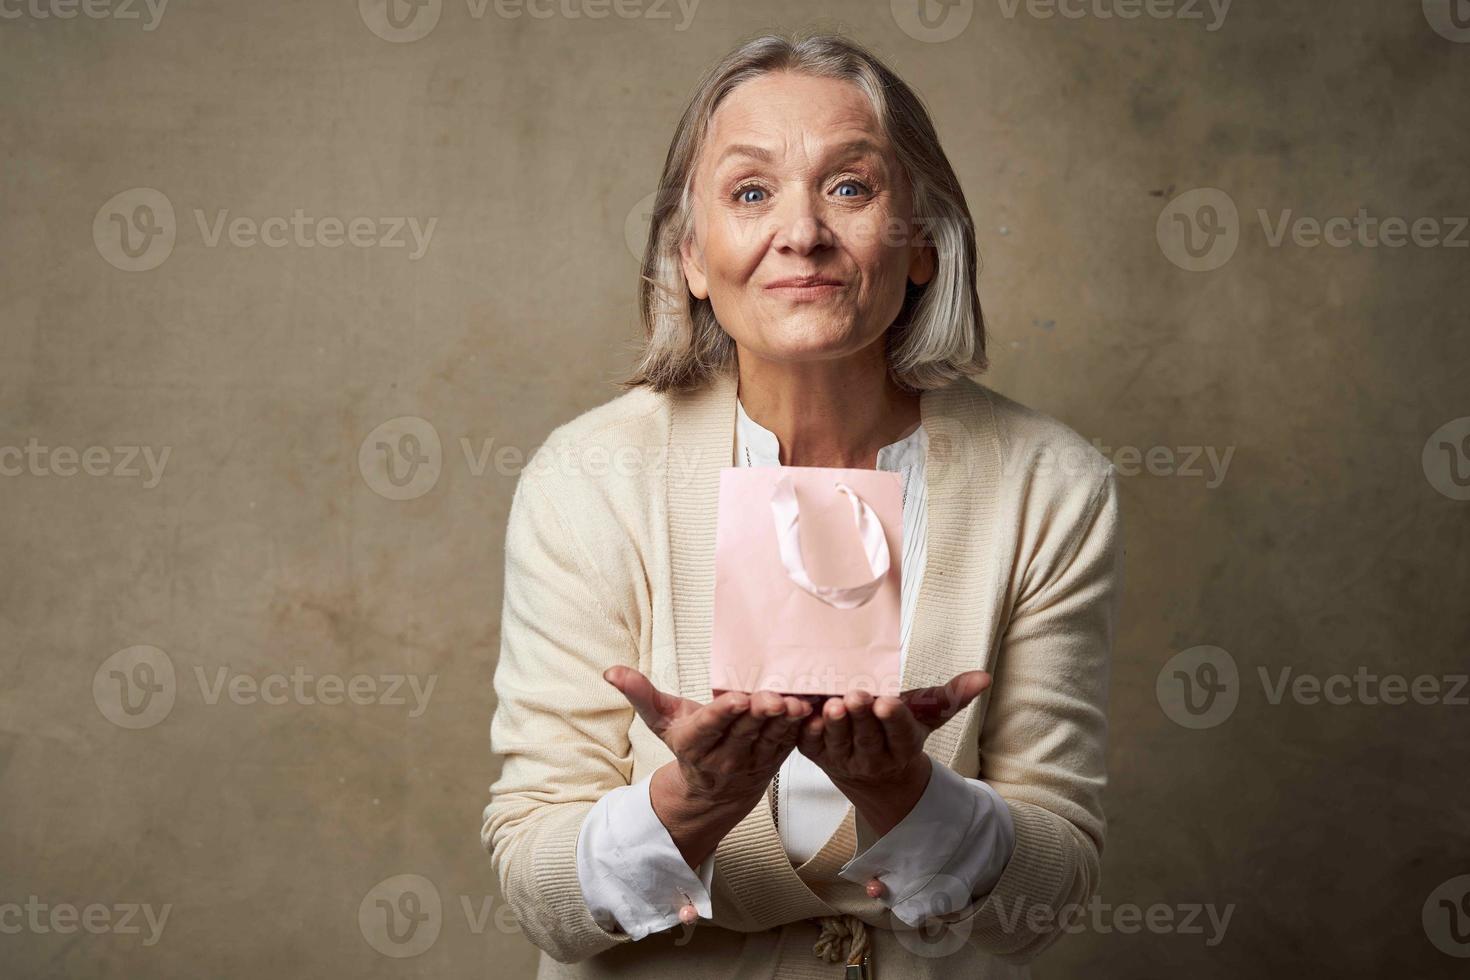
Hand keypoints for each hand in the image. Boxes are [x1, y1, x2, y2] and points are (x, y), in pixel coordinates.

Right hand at [602, 666, 811, 808]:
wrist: (713, 792)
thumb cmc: (688, 745)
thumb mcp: (661, 720)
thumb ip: (640, 694)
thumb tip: (611, 672)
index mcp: (694, 744)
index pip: (709, 727)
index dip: (723, 714)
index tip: (737, 698)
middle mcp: (724, 757)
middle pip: (743, 732)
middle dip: (759, 713)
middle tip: (773, 697)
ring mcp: (752, 761)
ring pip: (770, 739)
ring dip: (785, 722)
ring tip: (797, 704)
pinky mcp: (775, 760)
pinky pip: (790, 743)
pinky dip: (802, 728)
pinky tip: (813, 709)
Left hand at [796, 670, 991, 835]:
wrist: (874, 775)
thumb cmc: (900, 732)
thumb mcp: (927, 716)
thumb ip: (951, 695)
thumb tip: (984, 677)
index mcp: (902, 745)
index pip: (900, 733)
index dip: (893, 719)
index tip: (888, 701)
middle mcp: (873, 757)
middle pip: (867, 737)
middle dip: (862, 716)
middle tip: (857, 695)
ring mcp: (843, 758)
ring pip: (839, 742)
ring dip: (835, 723)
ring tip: (833, 704)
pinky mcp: (817, 755)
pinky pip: (811, 745)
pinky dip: (808, 731)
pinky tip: (806, 714)